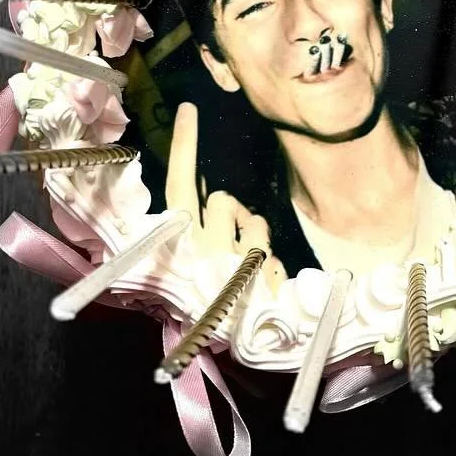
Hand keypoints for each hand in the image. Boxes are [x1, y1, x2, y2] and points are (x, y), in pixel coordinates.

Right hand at [164, 102, 287, 287]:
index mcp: (179, 244)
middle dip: (234, 213)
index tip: (188, 108)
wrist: (240, 347)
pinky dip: (275, 269)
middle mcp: (199, 249)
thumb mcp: (206, 263)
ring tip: (251, 272)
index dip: (184, 147)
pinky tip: (265, 291)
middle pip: (222, 200)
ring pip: (254, 219)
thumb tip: (224, 200)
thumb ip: (214, 229)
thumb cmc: (218, 302)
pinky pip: (275, 252)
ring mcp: (229, 262)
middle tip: (236, 238)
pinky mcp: (258, 277)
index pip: (179, 186)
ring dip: (258, 239)